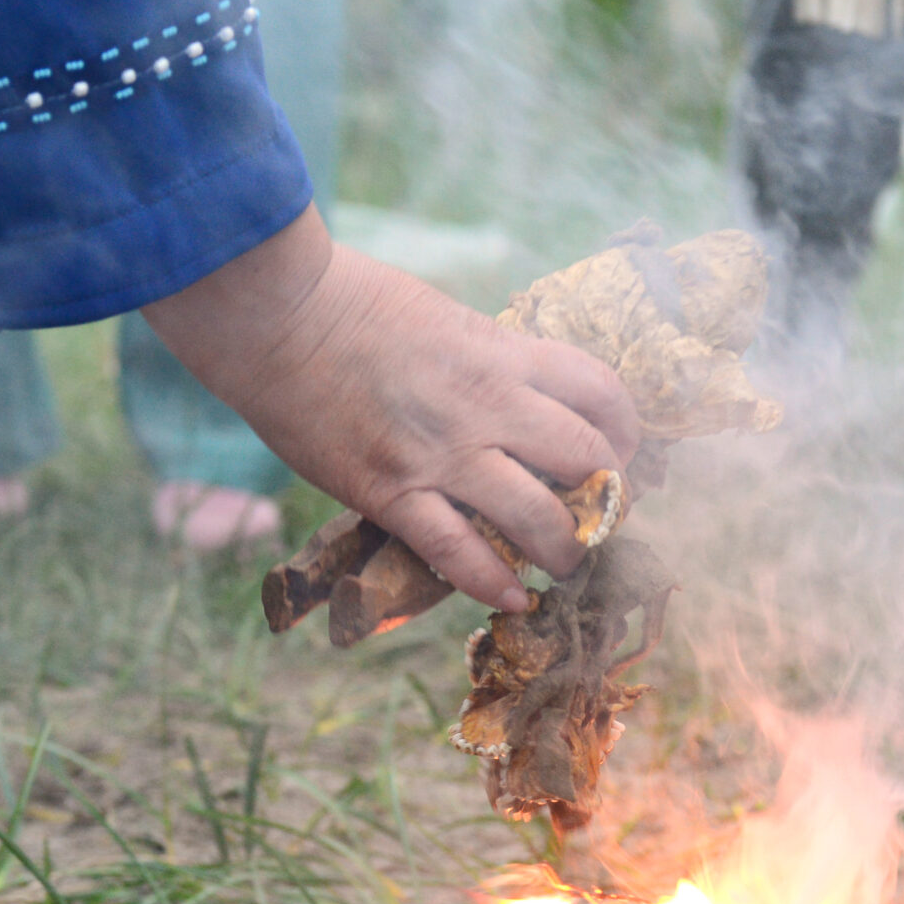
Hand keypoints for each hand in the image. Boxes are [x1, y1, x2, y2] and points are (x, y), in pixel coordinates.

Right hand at [144, 207, 639, 610]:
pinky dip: (492, 582)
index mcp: (504, 354)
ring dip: (564, 551)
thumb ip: (489, 362)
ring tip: (565, 566)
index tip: (620, 457)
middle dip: (608, 501)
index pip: (602, 393)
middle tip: (600, 521)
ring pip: (538, 517)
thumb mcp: (447, 320)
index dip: (625, 433)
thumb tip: (519, 398)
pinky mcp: (391, 491)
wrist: (278, 315)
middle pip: (588, 460)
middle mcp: (488, 404)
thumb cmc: (353, 306)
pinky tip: (510, 597)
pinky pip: (457, 551)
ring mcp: (442, 452)